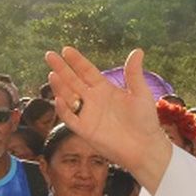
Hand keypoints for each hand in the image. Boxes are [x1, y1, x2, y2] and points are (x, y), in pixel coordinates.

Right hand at [44, 48, 172, 189]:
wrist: (145, 146)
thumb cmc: (145, 120)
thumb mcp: (140, 93)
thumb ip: (134, 73)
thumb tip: (138, 50)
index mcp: (105, 89)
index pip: (86, 71)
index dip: (76, 61)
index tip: (66, 49)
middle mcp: (93, 100)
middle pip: (73, 81)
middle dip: (61, 68)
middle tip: (49, 55)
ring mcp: (87, 114)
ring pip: (68, 97)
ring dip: (60, 86)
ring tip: (53, 74)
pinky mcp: (85, 130)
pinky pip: (70, 118)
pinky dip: (64, 109)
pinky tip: (59, 98)